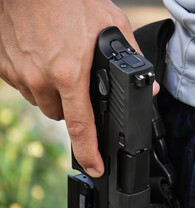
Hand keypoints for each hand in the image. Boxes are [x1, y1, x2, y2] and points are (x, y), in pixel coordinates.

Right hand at [0, 0, 159, 176]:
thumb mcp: (113, 24)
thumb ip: (133, 57)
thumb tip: (150, 86)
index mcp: (70, 73)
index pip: (80, 126)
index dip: (88, 151)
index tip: (95, 167)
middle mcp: (41, 78)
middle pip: (61, 115)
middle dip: (73, 109)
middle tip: (80, 85)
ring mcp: (19, 73)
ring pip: (41, 102)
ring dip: (54, 95)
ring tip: (62, 67)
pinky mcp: (3, 66)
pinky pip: (23, 87)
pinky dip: (36, 82)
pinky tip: (44, 60)